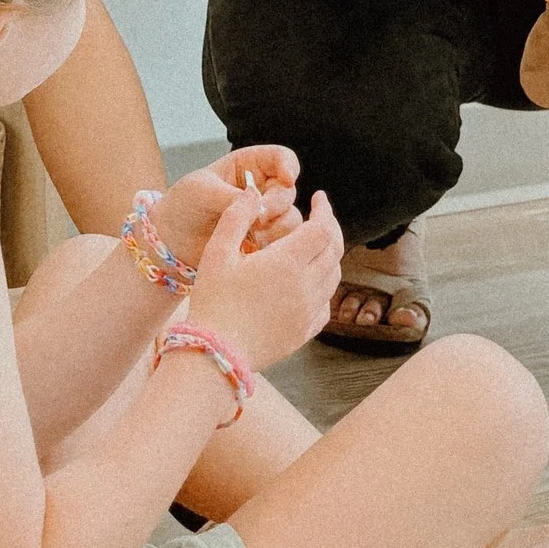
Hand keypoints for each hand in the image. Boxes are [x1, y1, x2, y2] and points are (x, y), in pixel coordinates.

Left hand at [152, 147, 300, 266]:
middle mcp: (262, 189)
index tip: (286, 179)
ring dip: (276, 228)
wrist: (171, 240)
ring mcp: (265, 217)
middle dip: (276, 204)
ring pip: (291, 219)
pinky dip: (273, 247)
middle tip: (257, 217)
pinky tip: (252, 250)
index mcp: (250, 166)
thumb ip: (231, 196)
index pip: (282, 158)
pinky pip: (282, 244)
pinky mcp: (263, 242)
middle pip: (288, 192)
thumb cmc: (183, 204)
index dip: (289, 166)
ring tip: (252, 236)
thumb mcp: (202, 191)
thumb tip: (259, 206)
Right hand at [181, 191, 344, 376]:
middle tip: (319, 216)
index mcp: (287, 263)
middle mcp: (306, 286)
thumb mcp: (217, 252)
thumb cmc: (214, 302)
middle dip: (331, 228)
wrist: (217, 354)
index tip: (318, 197)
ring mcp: (308, 312)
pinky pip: (326, 304)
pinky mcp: (305, 332)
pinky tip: (310, 282)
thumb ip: (236, 217)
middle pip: (334, 250)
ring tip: (315, 245)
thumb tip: (253, 193)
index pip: (322, 228)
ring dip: (330, 255)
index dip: (324, 209)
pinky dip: (325, 286)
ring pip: (334, 276)